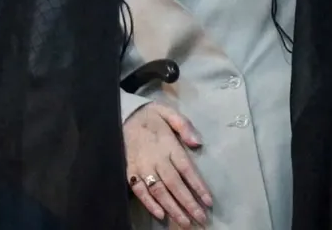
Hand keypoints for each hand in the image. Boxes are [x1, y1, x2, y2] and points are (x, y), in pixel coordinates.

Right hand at [125, 103, 212, 227]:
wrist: (122, 115)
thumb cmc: (151, 117)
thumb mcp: (169, 112)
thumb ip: (184, 126)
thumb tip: (198, 142)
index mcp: (168, 145)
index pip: (187, 169)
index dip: (198, 186)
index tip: (208, 201)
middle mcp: (156, 159)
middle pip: (175, 185)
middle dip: (188, 203)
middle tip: (201, 218)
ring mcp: (142, 167)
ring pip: (159, 191)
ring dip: (173, 208)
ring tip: (185, 222)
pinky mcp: (130, 172)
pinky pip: (140, 191)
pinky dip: (149, 204)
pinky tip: (161, 215)